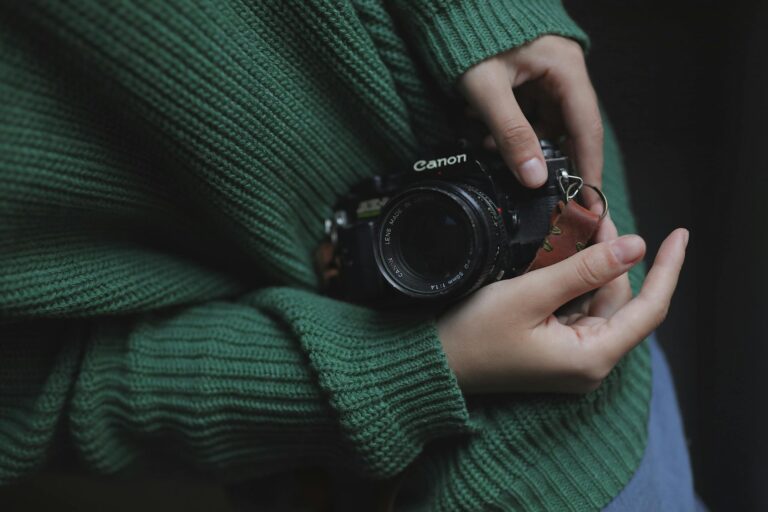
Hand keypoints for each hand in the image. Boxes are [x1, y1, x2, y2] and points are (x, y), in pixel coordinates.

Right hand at [437, 221, 687, 393]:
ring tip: (582, 226)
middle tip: (598, 213)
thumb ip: (584, 269)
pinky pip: (577, 308)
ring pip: (598, 301)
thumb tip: (635, 245)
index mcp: (591, 357)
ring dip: (593, 265)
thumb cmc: (475, 334)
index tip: (679, 235)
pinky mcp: (554, 347)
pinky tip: (566, 253)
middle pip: (620, 301)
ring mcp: (571, 356)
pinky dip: (575, 280)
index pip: (649, 309)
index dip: (668, 269)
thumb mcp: (530, 295)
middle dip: (614, 257)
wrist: (434, 363)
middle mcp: (588, 361)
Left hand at [458, 35, 602, 192]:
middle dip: (547, 159)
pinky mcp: (528, 77)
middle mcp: (563, 71)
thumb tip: (534, 178)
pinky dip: (509, 127)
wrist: (449, 8)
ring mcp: (546, 73)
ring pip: (544, 123)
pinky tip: (482, 129)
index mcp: (566, 68)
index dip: (588, 168)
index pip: (587, 129)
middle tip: (537, 190)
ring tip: (487, 145)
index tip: (589, 203)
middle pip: (568, 128)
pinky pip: (527, 112)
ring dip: (520, 142)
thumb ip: (511, 135)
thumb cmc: (468, 35)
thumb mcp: (487, 90)